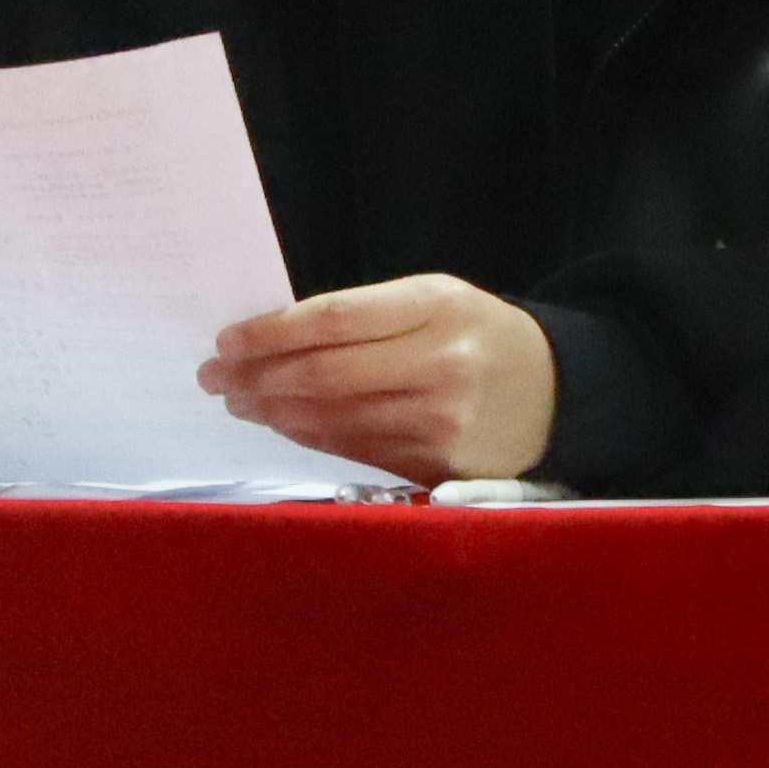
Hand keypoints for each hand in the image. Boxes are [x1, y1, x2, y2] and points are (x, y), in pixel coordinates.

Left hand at [197, 275, 555, 485]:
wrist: (556, 392)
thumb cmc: (478, 333)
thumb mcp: (434, 298)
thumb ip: (366, 314)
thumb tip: (277, 339)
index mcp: (436, 308)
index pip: (333, 321)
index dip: (270, 333)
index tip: (225, 340)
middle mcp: (439, 367)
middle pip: (325, 376)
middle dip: (257, 377)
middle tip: (213, 377)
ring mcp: (439, 425)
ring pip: (333, 420)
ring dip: (273, 412)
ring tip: (237, 401)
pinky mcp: (437, 469)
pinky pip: (355, 451)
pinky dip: (309, 436)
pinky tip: (281, 423)